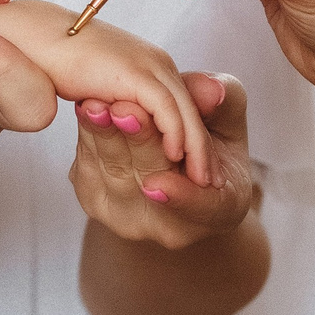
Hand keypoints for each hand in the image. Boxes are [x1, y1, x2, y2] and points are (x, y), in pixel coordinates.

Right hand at [0, 1, 210, 181]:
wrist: (21, 36)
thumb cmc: (44, 61)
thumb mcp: (90, 91)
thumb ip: (112, 107)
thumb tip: (124, 125)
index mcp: (143, 63)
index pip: (178, 103)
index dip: (190, 136)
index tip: (197, 170)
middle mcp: (152, 61)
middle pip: (190, 109)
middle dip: (201, 148)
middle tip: (210, 181)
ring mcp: (147, 64)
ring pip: (185, 114)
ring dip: (194, 149)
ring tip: (203, 181)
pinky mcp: (136, 73)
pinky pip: (169, 112)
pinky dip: (180, 138)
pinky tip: (179, 164)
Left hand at [70, 75, 252, 246]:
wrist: (170, 164)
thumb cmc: (210, 141)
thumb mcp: (229, 121)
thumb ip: (226, 103)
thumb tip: (214, 88)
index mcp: (220, 208)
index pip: (202, 207)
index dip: (181, 197)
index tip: (161, 178)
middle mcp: (171, 226)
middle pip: (150, 180)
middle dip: (137, 144)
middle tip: (124, 110)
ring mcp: (127, 216)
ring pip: (114, 170)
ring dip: (103, 136)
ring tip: (94, 105)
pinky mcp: (94, 198)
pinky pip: (90, 163)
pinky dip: (89, 132)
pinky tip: (85, 106)